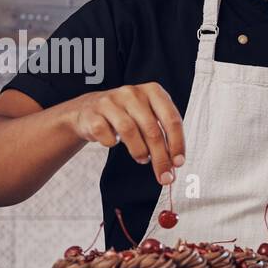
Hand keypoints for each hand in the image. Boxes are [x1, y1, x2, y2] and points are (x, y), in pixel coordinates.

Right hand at [69, 83, 183, 185]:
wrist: (89, 109)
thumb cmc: (126, 115)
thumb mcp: (148, 118)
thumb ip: (164, 135)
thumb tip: (174, 163)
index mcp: (152, 91)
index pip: (171, 119)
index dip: (177, 143)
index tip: (178, 162)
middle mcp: (132, 93)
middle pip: (152, 129)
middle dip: (161, 157)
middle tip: (164, 175)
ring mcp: (110, 102)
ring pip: (129, 131)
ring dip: (139, 151)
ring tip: (143, 159)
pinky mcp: (93, 114)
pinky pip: (106, 135)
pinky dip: (112, 143)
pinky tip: (114, 142)